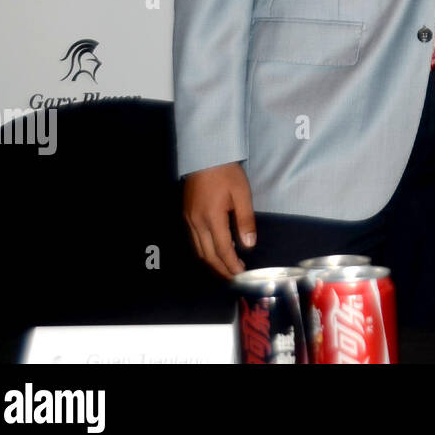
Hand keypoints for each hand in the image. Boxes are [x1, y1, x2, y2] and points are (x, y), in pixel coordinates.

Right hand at [183, 162, 255, 277]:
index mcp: (212, 218)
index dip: (231, 265)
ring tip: (225, 269)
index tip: (241, 274)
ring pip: (199, 250)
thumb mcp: (242, 194)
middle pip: (208, 255)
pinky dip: (204, 251)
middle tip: (234, 278)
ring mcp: (189, 219)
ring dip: (212, 263)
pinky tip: (214, 252)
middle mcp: (197, 222)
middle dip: (221, 269)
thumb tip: (248, 245)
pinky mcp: (187, 215)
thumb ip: (245, 220)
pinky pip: (194, 241)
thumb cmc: (226, 173)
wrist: (204, 156)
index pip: (222, 250)